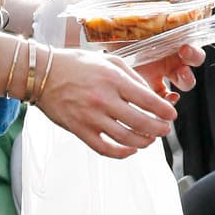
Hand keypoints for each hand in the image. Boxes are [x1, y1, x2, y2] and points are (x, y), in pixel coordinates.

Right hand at [35, 45, 176, 157]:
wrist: (43, 74)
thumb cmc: (77, 65)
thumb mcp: (109, 61)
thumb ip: (132, 77)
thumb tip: (152, 96)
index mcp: (113, 80)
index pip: (148, 101)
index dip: (165, 111)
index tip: (171, 114)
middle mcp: (103, 99)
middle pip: (141, 123)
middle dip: (159, 129)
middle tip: (164, 129)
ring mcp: (91, 117)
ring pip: (126, 139)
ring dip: (144, 142)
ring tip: (149, 139)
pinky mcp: (80, 130)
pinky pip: (105, 149)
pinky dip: (122, 153)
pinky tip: (130, 149)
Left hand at [120, 0, 211, 97]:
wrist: (107, 9)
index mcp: (182, 35)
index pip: (199, 48)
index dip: (196, 52)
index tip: (186, 46)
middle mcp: (174, 54)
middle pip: (192, 67)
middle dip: (191, 67)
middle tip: (182, 57)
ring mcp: (159, 67)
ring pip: (181, 84)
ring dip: (182, 85)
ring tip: (175, 85)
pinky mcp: (144, 77)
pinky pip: (160, 95)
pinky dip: (165, 100)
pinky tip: (162, 98)